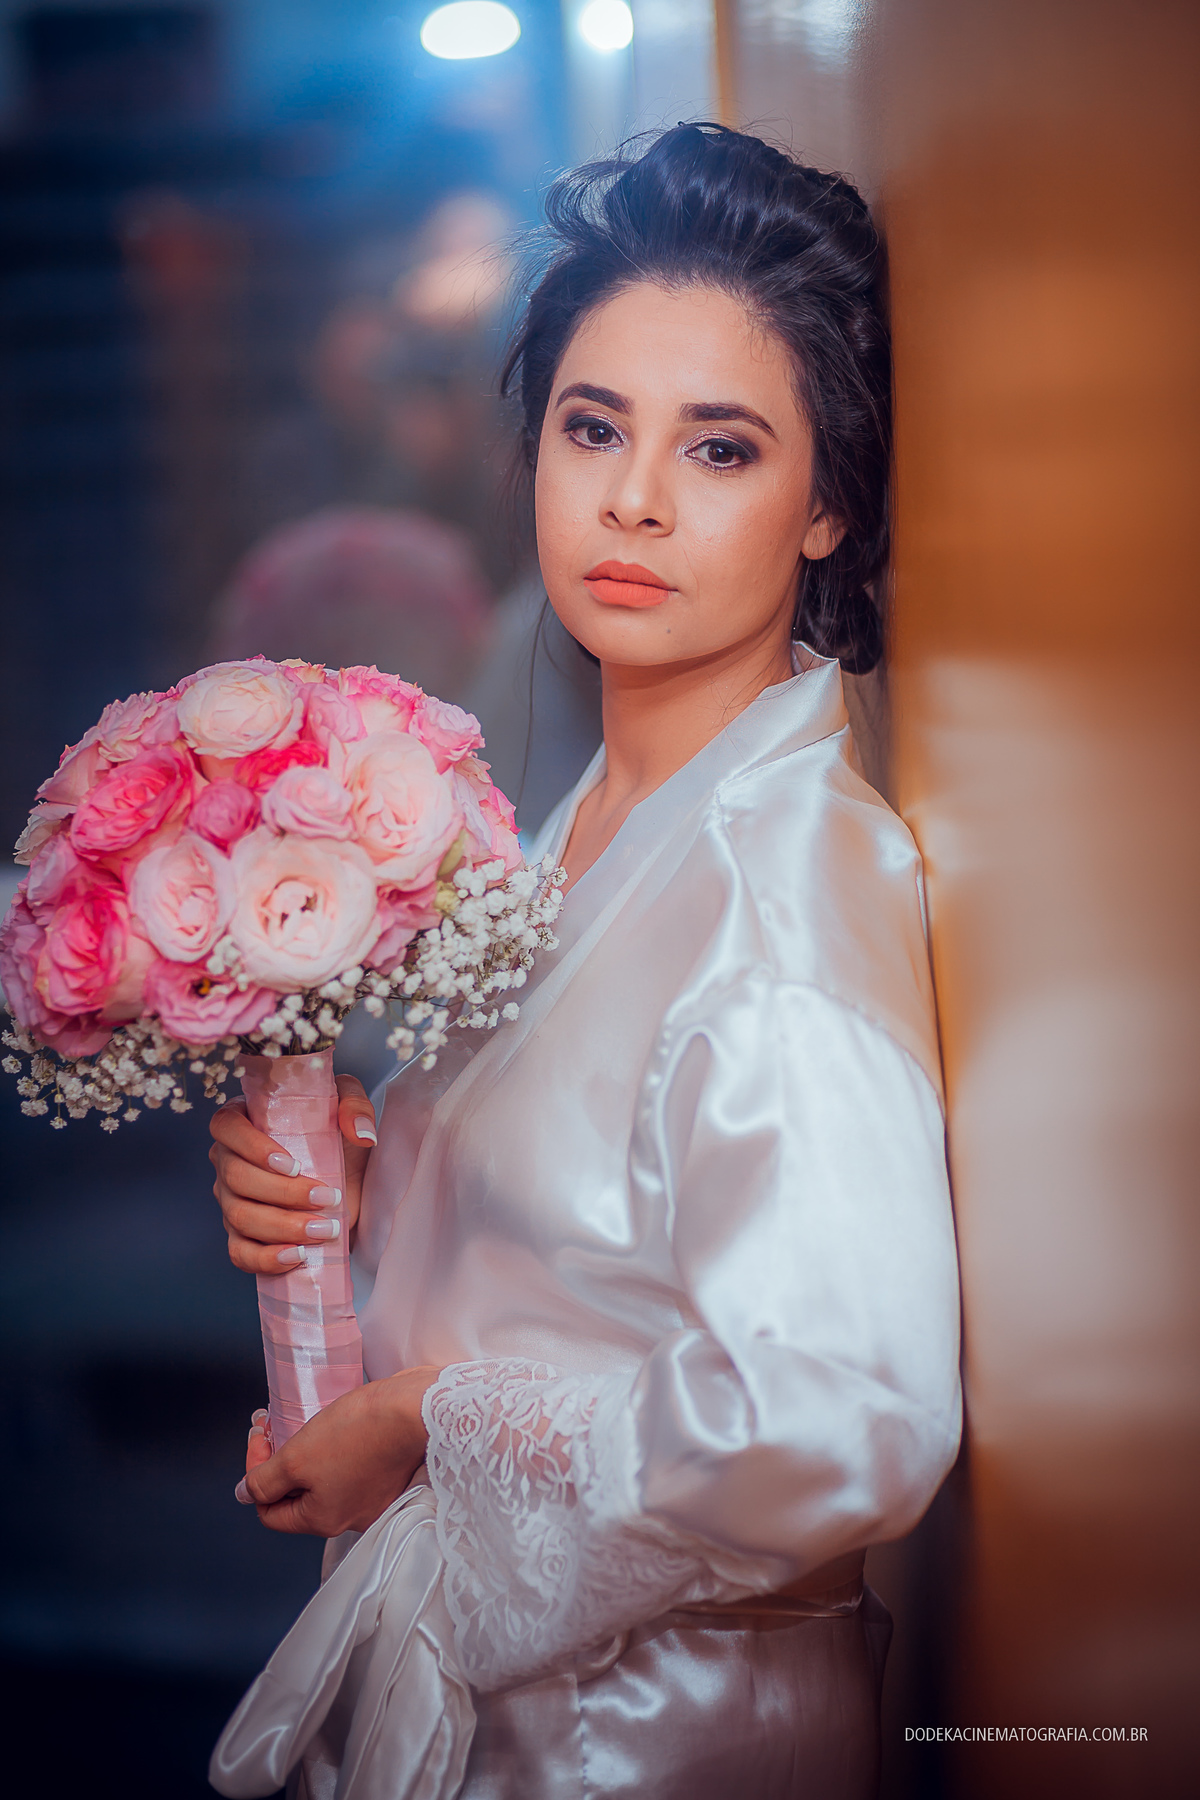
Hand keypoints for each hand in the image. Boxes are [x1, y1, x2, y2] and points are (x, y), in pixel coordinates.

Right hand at [209, 1073, 377, 1275]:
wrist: (347, 1178)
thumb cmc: (336, 1134)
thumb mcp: (349, 1106)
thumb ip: (355, 1106)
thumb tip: (361, 1133)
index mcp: (242, 1120)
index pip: (225, 1127)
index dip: (252, 1146)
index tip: (294, 1165)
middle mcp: (227, 1159)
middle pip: (236, 1177)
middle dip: (283, 1193)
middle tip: (328, 1198)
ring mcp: (230, 1199)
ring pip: (239, 1216)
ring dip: (283, 1227)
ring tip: (324, 1229)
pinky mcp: (241, 1235)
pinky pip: (240, 1252)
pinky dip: (265, 1258)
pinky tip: (296, 1255)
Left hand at [237, 1367, 438, 1535]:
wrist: (416, 1409)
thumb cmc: (360, 1432)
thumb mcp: (297, 1457)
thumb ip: (264, 1481)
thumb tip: (244, 1495)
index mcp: (324, 1520)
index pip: (270, 1511)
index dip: (255, 1474)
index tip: (261, 1437)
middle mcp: (349, 1516)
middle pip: (297, 1496)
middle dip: (279, 1460)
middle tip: (274, 1424)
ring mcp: (372, 1496)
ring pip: (322, 1480)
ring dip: (305, 1453)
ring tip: (303, 1422)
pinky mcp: (387, 1473)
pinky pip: (347, 1468)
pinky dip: (333, 1450)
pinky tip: (334, 1426)